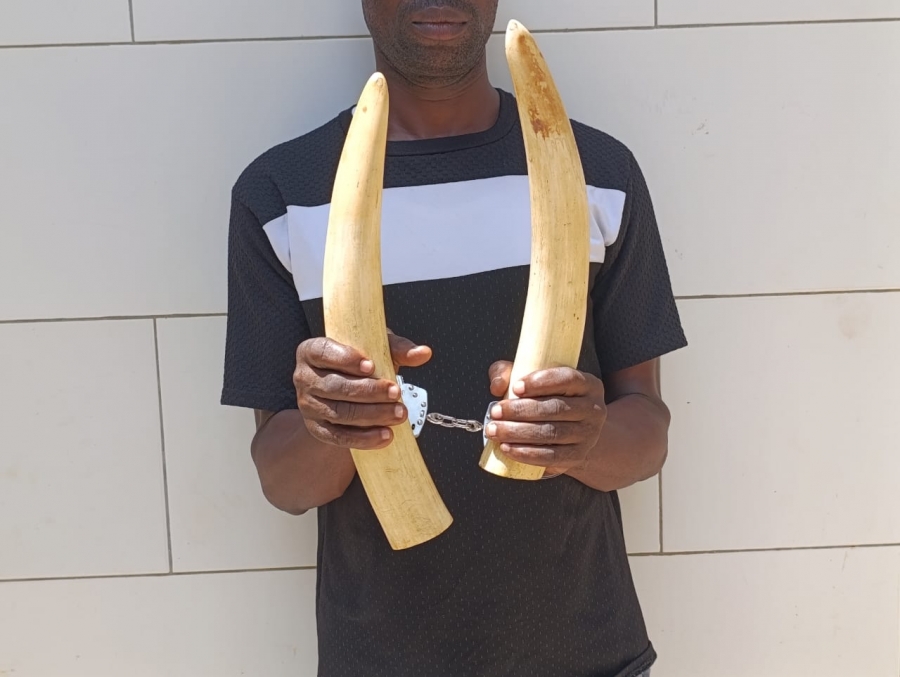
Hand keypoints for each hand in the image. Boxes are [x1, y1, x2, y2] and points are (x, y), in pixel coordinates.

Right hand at [294, 333, 431, 449]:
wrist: (345, 391)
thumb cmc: (360, 363)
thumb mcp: (376, 348)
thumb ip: (398, 348)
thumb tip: (423, 353)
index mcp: (312, 351)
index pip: (324, 352)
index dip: (345, 359)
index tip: (371, 366)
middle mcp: (304, 378)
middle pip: (335, 386)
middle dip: (369, 391)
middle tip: (396, 392)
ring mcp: (308, 406)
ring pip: (339, 413)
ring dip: (372, 415)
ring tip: (399, 414)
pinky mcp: (317, 429)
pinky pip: (339, 437)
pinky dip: (364, 438)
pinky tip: (385, 435)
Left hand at [484, 361, 607, 475]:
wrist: (573, 432)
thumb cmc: (547, 399)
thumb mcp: (533, 380)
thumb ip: (510, 373)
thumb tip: (497, 385)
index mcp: (588, 384)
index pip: (567, 379)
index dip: (541, 382)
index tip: (515, 387)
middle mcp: (594, 409)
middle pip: (555, 408)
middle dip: (520, 410)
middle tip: (494, 411)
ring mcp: (588, 435)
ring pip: (551, 433)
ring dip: (518, 432)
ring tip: (494, 430)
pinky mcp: (577, 456)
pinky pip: (551, 457)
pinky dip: (526, 453)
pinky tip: (507, 448)